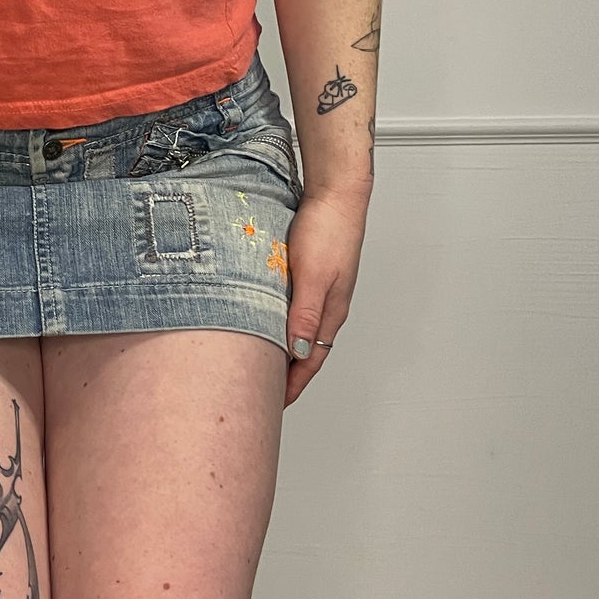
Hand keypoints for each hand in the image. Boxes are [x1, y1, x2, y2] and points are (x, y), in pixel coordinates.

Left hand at [283, 187, 368, 406]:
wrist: (337, 193)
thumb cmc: (328, 230)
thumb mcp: (313, 276)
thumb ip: (305, 314)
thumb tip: (297, 353)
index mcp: (331, 312)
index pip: (311, 361)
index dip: (294, 386)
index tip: (275, 405)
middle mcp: (328, 306)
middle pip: (307, 351)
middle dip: (288, 375)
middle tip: (264, 392)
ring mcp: (322, 290)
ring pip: (300, 330)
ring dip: (284, 349)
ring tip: (261, 362)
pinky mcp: (312, 273)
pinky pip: (296, 308)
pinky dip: (281, 322)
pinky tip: (265, 319)